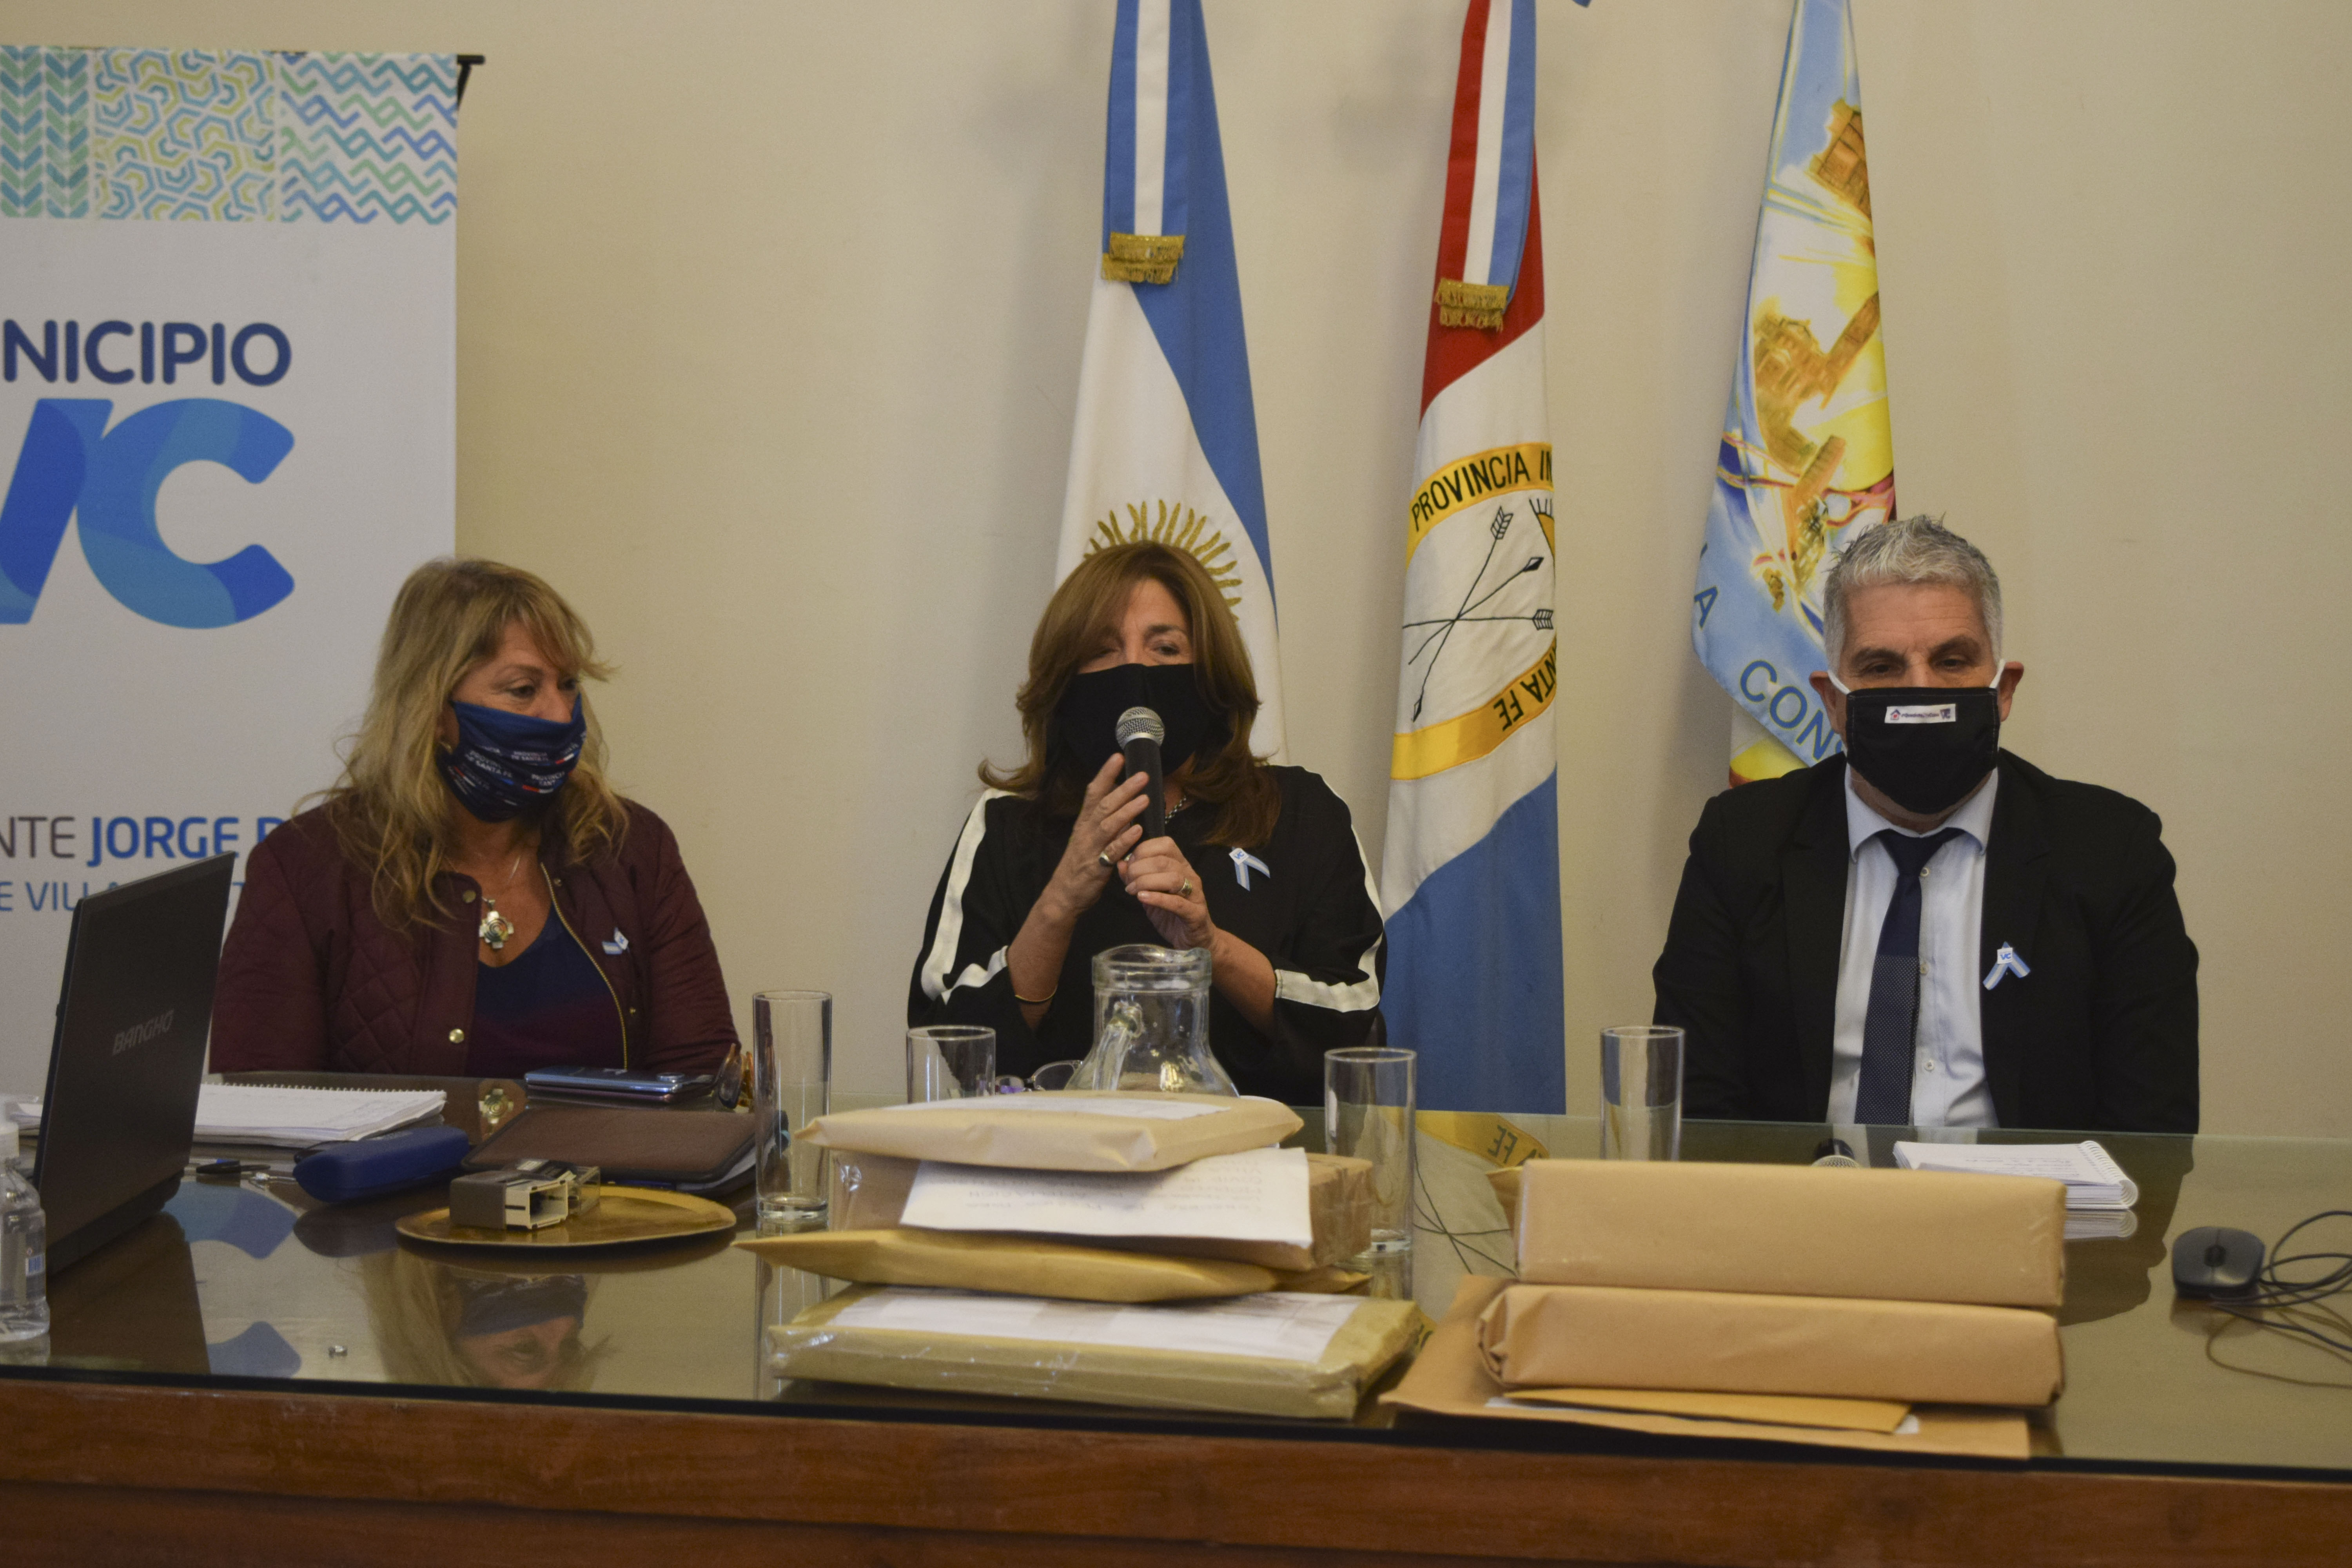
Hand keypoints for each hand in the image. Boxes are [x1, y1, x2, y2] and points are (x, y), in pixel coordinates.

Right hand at [1038, 752, 1151, 925]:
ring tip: (1145, 798)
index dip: (1105, 774)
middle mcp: (1086, 831)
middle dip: (1123, 788)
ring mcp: (1090, 848)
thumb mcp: (1089, 836)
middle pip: (1104, 805)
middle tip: (1143, 775)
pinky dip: (1124, 840)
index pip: (1094, 792)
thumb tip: (1123, 799)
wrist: (1064, 894)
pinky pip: (1112, 852)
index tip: (1118, 757)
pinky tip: (1138, 830)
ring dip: (1127, 810)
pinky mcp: (1097, 867)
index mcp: (1084, 822)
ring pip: (1108, 825)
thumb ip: (1105, 819)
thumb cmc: (1081, 863)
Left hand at [1121, 835, 1213, 949]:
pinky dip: (1158, 898)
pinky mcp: (1196, 914)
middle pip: (1164, 861)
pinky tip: (1142, 898)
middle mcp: (1190, 875)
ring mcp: (1196, 894)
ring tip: (1132, 891)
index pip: (1166, 844)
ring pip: (1172, 878)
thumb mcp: (1149, 893)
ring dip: (1146, 882)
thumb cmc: (1171, 914)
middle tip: (1128, 882)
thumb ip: (1136, 878)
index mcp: (1181, 866)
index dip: (1143, 850)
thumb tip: (1121, 863)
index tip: (1129, 864)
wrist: (1193, 940)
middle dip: (1140, 868)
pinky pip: (1177, 903)